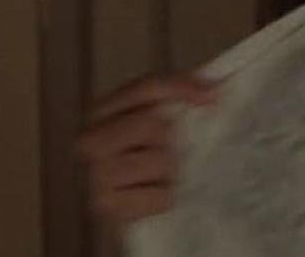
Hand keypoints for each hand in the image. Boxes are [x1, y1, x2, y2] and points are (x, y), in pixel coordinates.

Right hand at [74, 71, 219, 231]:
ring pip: (158, 159)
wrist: (139, 216)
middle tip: (169, 152)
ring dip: (170, 171)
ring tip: (162, 176)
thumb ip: (180, 95)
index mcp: (102, 111)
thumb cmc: (149, 161)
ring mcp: (95, 174)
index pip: (145, 88)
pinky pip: (159, 194)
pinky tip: (156, 195)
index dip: (182, 87)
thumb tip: (214, 87)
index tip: (212, 96)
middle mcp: (90, 140)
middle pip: (152, 123)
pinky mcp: (106, 205)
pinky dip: (166, 196)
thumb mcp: (161, 121)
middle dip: (170, 138)